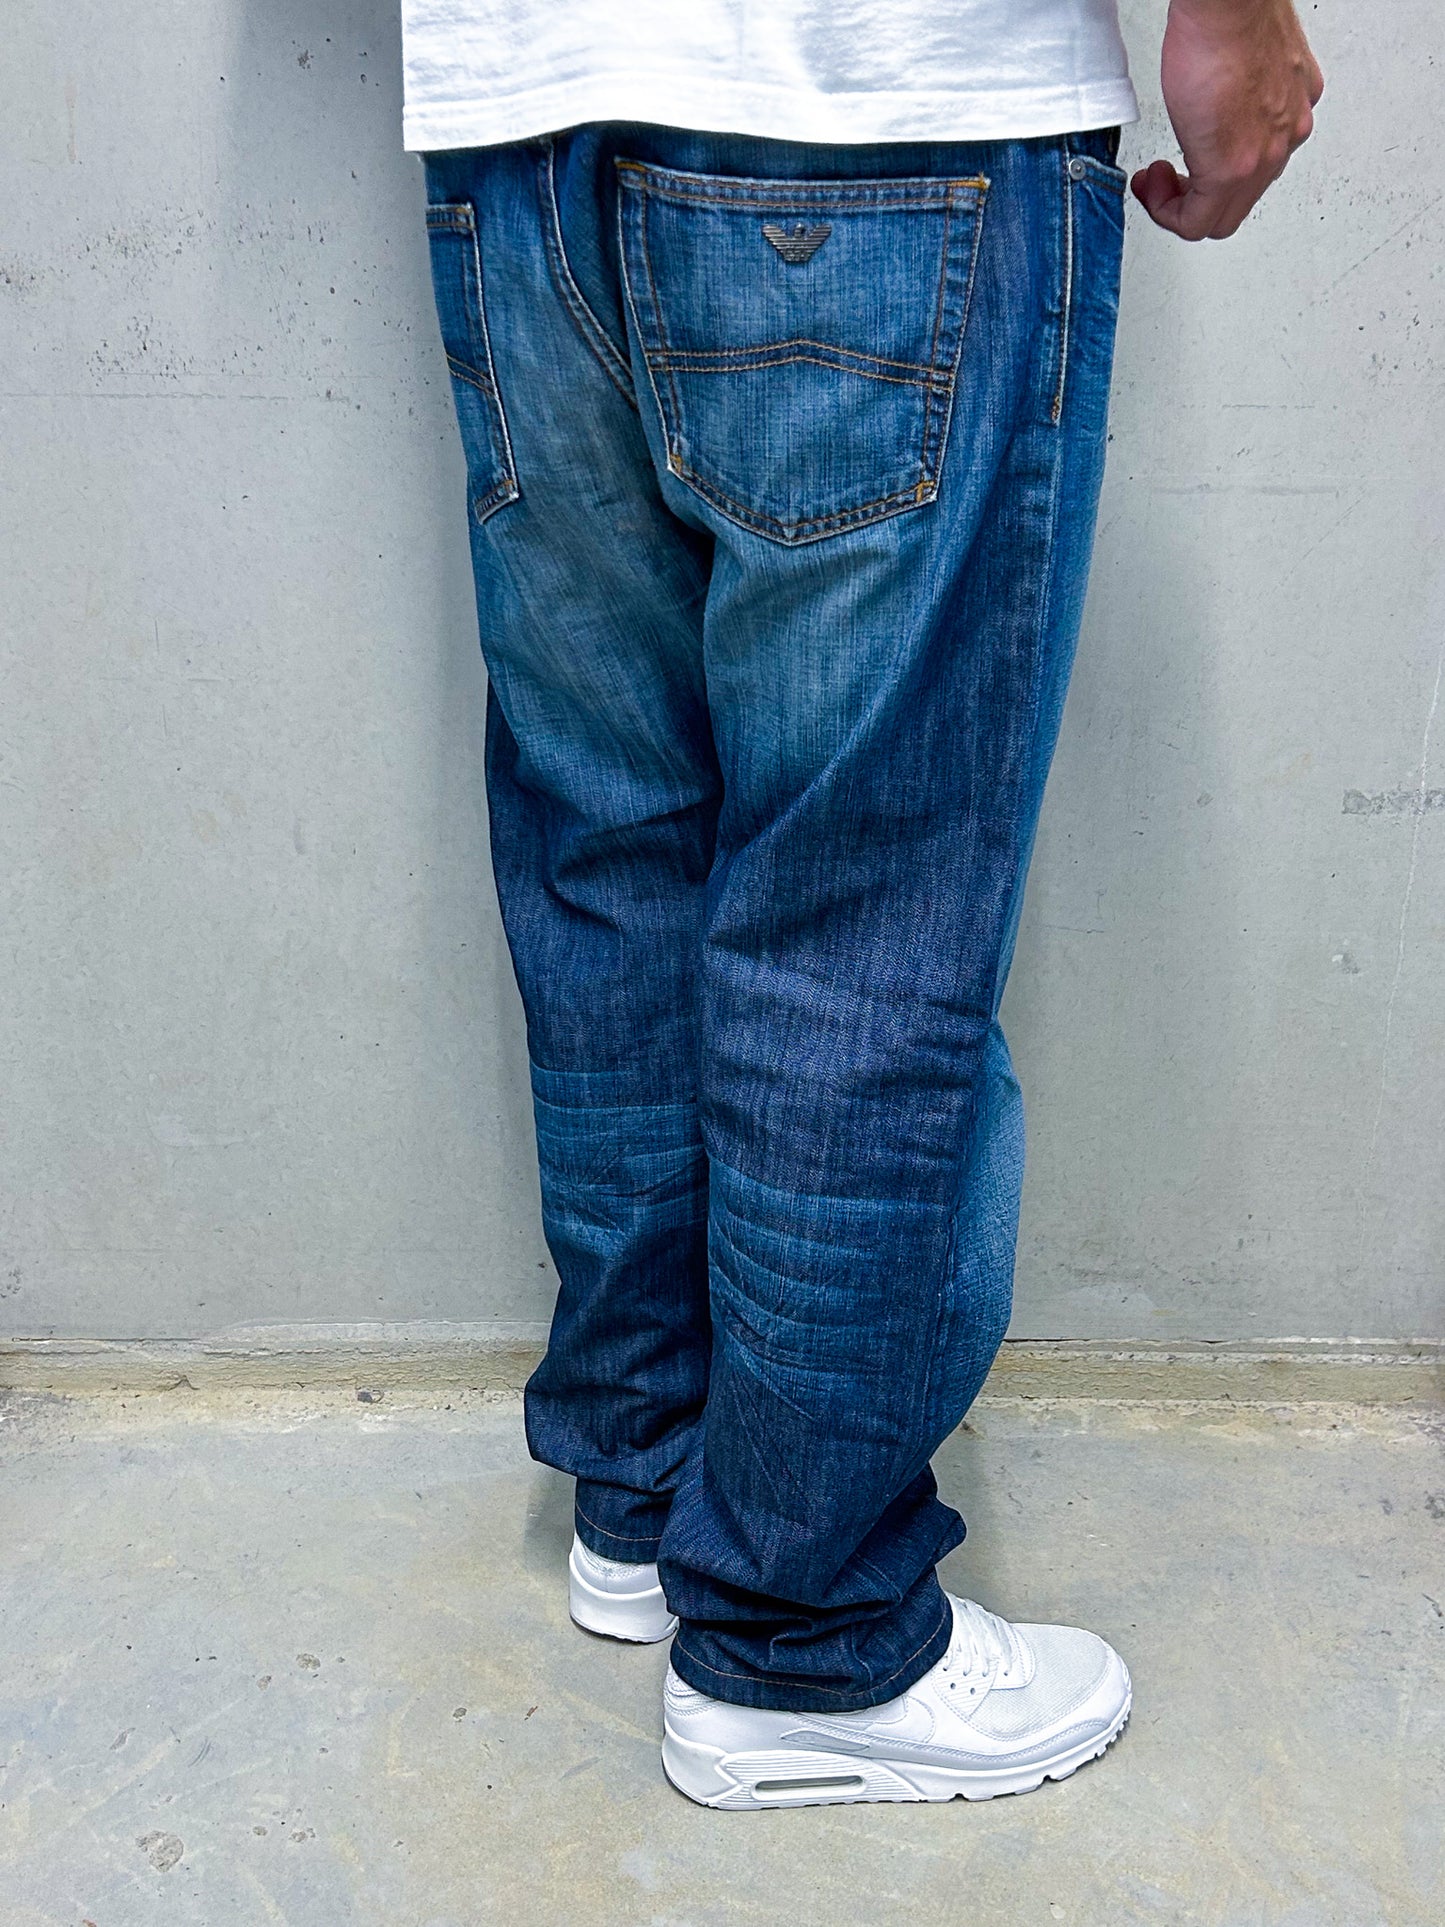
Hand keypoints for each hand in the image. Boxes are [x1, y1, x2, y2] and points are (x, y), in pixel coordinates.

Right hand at [1133, 0, 1323, 240]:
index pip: (1256, 172)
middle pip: (1239, 201)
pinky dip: (1169, 214)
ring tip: (1157, 181)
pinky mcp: (1232, 170)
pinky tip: (1155, 187)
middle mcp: (1285, 139)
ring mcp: (1263, 157)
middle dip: (1194, 196)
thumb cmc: (1235, 18)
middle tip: (1165, 180)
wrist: (1228, 6)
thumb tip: (1222, 102)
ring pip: (1221, 216)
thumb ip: (1243, 94)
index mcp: (1292, 111)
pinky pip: (1199, 221)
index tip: (1189, 161)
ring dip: (1180, 206)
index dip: (1214, 174)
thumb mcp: (1249, 62)